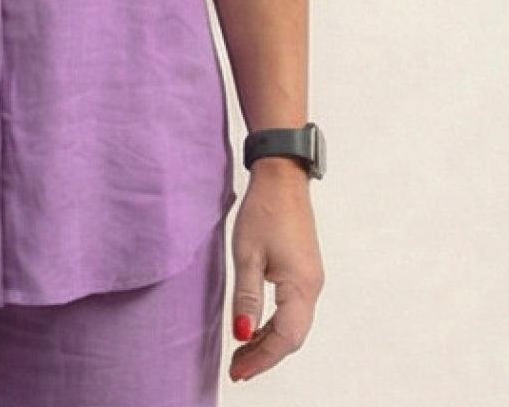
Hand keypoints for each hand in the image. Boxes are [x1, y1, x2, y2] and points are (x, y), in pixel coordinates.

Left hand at [227, 166, 324, 383]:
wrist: (282, 177)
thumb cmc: (263, 211)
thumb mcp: (247, 254)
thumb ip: (246, 296)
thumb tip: (242, 335)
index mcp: (300, 286)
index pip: (284, 338)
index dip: (262, 359)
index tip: (238, 372)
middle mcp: (311, 288)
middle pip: (292, 337)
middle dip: (265, 355)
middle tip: (237, 368)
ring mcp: (310, 280)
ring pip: (293, 325)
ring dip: (269, 341)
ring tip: (241, 352)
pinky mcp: (304, 271)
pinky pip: (292, 310)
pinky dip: (274, 325)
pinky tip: (255, 327)